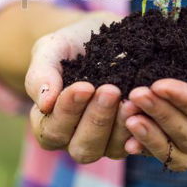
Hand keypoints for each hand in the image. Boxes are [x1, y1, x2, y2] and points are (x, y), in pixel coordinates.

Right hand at [25, 11, 138, 162]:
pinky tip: (145, 108)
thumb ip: (41, 74)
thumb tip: (44, 103)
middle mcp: (74, 139)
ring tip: (131, 99)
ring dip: (120, 126)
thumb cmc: (69, 44)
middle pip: (82, 148)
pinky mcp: (130, 137)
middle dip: (96, 120)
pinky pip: (137, 143)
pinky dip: (142, 128)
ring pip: (110, 149)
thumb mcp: (50, 49)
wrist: (103, 36)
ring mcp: (104, 142)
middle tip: (110, 90)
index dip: (67, 112)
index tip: (84, 86)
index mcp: (48, 123)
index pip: (52, 130)